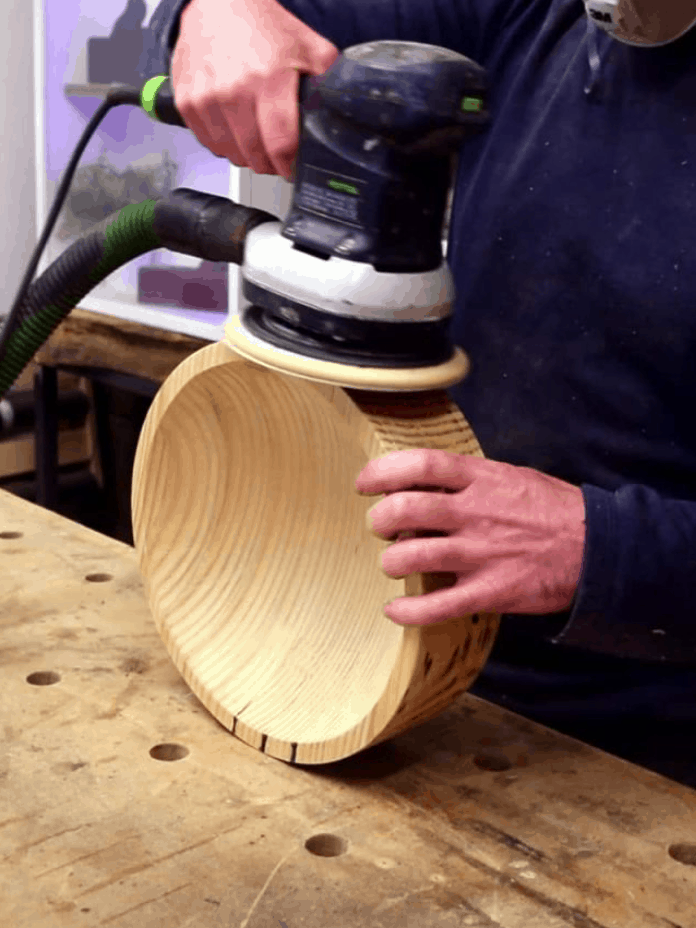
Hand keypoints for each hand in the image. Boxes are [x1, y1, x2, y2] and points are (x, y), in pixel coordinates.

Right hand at [171, 0, 338, 178]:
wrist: (216, 3)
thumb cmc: (262, 25)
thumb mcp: (307, 46)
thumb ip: (327, 81)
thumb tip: (341, 112)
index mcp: (269, 80)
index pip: (281, 145)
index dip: (289, 165)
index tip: (292, 168)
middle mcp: (234, 92)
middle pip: (256, 157)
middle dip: (270, 164)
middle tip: (276, 157)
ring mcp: (207, 99)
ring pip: (232, 155)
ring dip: (246, 156)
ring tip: (255, 140)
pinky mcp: (187, 102)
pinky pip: (210, 144)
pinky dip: (223, 144)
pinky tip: (233, 128)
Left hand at [355, 450, 585, 624]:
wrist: (599, 548)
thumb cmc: (552, 509)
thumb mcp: (510, 477)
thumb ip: (468, 480)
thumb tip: (421, 485)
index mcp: (482, 479)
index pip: (420, 465)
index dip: (382, 471)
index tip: (364, 483)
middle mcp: (477, 513)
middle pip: (405, 509)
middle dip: (379, 519)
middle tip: (379, 526)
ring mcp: (482, 553)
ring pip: (413, 555)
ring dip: (391, 561)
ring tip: (393, 564)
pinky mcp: (491, 591)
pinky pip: (438, 605)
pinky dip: (408, 611)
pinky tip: (394, 610)